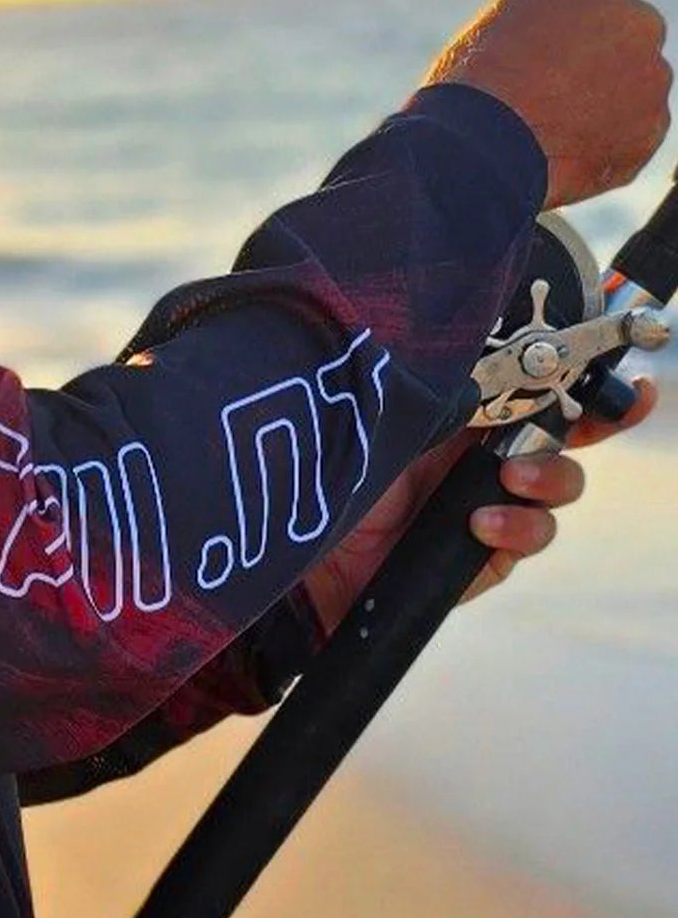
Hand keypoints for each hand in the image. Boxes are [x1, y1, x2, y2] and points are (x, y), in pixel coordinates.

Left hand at [299, 376, 661, 635]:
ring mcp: (484, 502)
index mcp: (458, 403)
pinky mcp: (478, 557)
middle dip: (597, 420)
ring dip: (551, 477)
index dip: (584, 367)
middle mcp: (476, 449)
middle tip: (598, 417)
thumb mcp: (388, 415)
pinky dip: (518, 528)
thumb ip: (444, 386)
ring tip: (512, 479)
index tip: (623, 359)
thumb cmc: (325, 478)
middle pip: (566, 429)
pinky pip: (527, 537)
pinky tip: (483, 525)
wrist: (294, 566)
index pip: (533, 378)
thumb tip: (497, 351)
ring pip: (558, 484)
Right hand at [420, 0, 670, 208]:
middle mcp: (638, 18)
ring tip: (556, 128)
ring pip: (637, 85)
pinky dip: (614, 143)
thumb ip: (559, 15)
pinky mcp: (652, 128)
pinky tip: (571, 151)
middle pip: (633, 32)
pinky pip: (640, 132)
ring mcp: (652, 75)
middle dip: (606, 55)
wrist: (481, 149)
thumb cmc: (479, 85)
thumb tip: (578, 37)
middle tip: (556, 91)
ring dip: (609, 102)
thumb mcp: (509, 24)